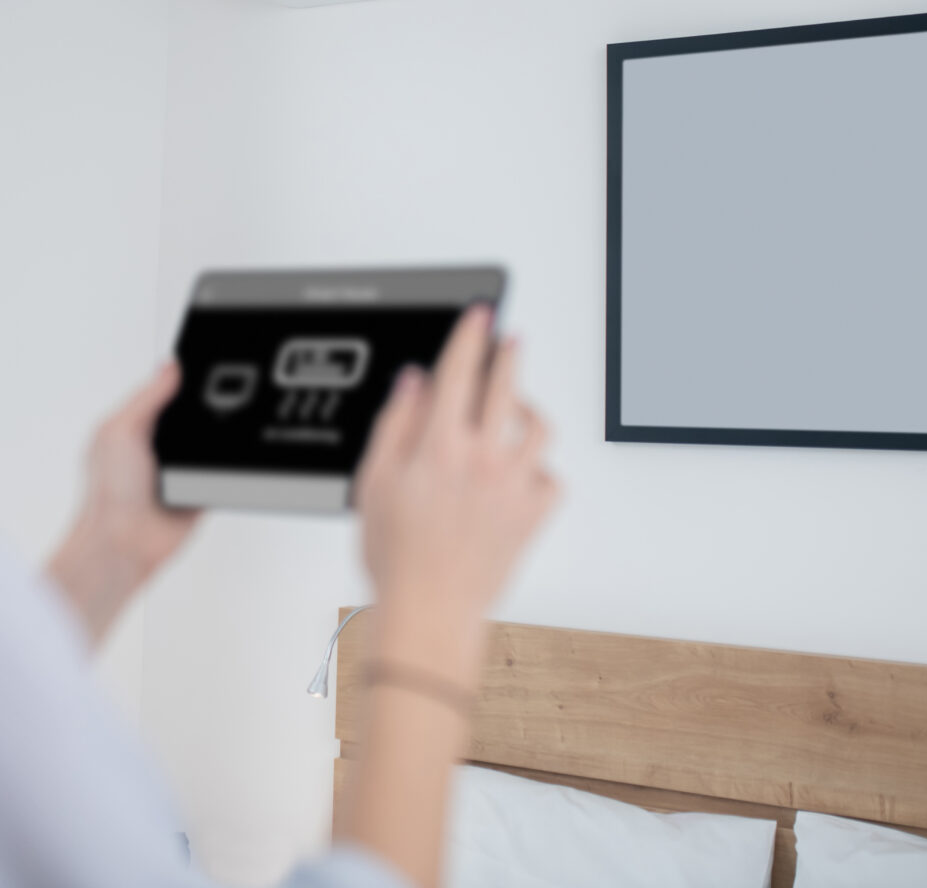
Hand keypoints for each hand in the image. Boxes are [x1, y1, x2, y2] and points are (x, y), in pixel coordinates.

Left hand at [46, 363, 199, 645]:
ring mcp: (179, 470)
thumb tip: (170, 366)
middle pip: (193, 415)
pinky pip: (222, 473)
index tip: (203, 368)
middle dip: (206, 410)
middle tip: (222, 401)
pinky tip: (222, 463)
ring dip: (216, 441)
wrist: (123, 546)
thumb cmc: (108, 494)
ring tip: (218, 438)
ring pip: (210, 443)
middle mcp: (157, 446)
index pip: (165, 392)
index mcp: (134, 426)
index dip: (183, 380)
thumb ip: (147, 397)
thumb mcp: (121, 430)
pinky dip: (227, 468)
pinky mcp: (199, 491)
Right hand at [354, 307, 558, 680]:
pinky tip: (523, 470)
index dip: (470, 335)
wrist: (430, 610)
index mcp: (440, 445)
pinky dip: (540, 469)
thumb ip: (395, 425)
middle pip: (506, 386)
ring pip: (538, 428)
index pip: (460, 371)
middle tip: (509, 340)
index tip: (478, 315)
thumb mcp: (374, 482)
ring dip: (528, 408)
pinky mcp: (534, 516)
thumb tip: (414, 384)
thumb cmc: (396, 556)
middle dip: (509, 354)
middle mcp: (483, 459)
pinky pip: (551, 478)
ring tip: (518, 406)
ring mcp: (514, 486)